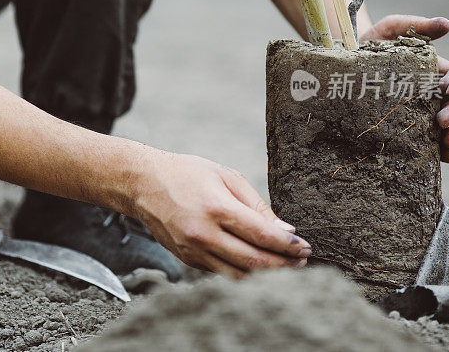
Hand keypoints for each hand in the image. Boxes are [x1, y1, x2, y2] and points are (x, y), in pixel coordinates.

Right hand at [131, 152, 309, 279]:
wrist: (142, 184)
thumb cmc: (187, 173)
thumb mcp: (225, 176)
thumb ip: (256, 205)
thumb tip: (285, 231)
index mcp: (216, 208)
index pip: (262, 235)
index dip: (288, 245)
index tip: (306, 247)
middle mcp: (203, 233)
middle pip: (254, 262)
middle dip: (284, 265)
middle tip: (303, 261)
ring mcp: (193, 250)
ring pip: (239, 276)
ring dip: (267, 275)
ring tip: (286, 267)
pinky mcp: (187, 260)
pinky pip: (222, 272)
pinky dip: (244, 272)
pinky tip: (259, 264)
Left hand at [360, 15, 448, 163]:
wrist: (342, 61)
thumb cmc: (371, 43)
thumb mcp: (391, 28)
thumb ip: (416, 25)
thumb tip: (447, 24)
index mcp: (432, 70)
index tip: (446, 88)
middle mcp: (429, 93)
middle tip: (444, 122)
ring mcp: (417, 112)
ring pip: (443, 128)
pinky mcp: (403, 127)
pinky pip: (422, 142)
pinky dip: (436, 152)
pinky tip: (441, 160)